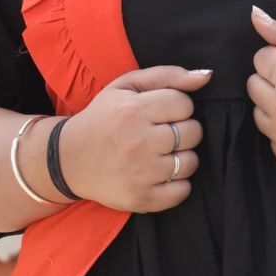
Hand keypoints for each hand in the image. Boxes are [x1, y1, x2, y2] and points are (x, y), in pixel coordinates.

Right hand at [57, 63, 209, 211]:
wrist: (68, 159)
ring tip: (161, 154)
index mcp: (133, 110)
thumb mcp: (126, 86)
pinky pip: (183, 191)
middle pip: (193, 132)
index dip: (178, 107)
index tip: (162, 113)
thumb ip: (167, 76)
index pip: (184, 104)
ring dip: (182, 157)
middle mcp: (138, 142)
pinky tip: (160, 174)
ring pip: (191, 162)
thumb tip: (206, 76)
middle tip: (162, 134)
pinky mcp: (142, 199)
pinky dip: (178, 184)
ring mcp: (140, 174)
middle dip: (183, 130)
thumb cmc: (103, 118)